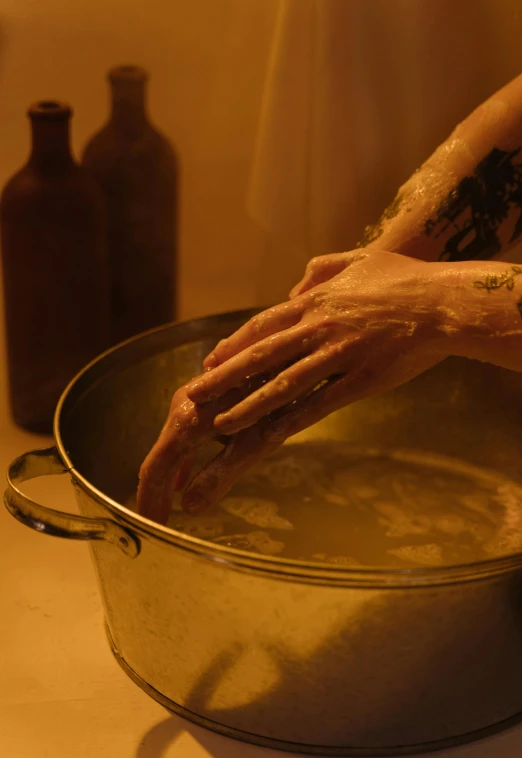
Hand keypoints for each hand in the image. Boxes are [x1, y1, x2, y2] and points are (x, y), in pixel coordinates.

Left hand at [137, 250, 457, 517]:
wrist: (444, 301)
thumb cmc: (407, 279)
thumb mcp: (361, 260)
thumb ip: (324, 269)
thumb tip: (296, 285)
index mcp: (317, 302)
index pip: (264, 325)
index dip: (235, 344)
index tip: (210, 359)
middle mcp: (319, 328)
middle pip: (261, 355)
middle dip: (223, 376)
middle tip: (193, 395)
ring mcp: (338, 355)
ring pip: (282, 384)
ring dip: (247, 404)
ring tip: (218, 423)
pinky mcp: (359, 380)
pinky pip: (318, 404)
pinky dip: (288, 420)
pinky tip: (267, 434)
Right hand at [137, 375, 273, 522]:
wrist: (290, 356)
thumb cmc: (279, 402)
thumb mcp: (253, 446)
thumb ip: (218, 477)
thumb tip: (188, 508)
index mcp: (187, 423)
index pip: (156, 470)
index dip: (150, 501)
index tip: (149, 527)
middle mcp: (182, 406)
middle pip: (159, 458)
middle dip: (155, 494)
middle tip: (156, 524)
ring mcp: (191, 398)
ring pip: (170, 445)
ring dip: (167, 479)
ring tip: (164, 509)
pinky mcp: (203, 396)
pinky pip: (183, 434)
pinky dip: (180, 461)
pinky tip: (181, 480)